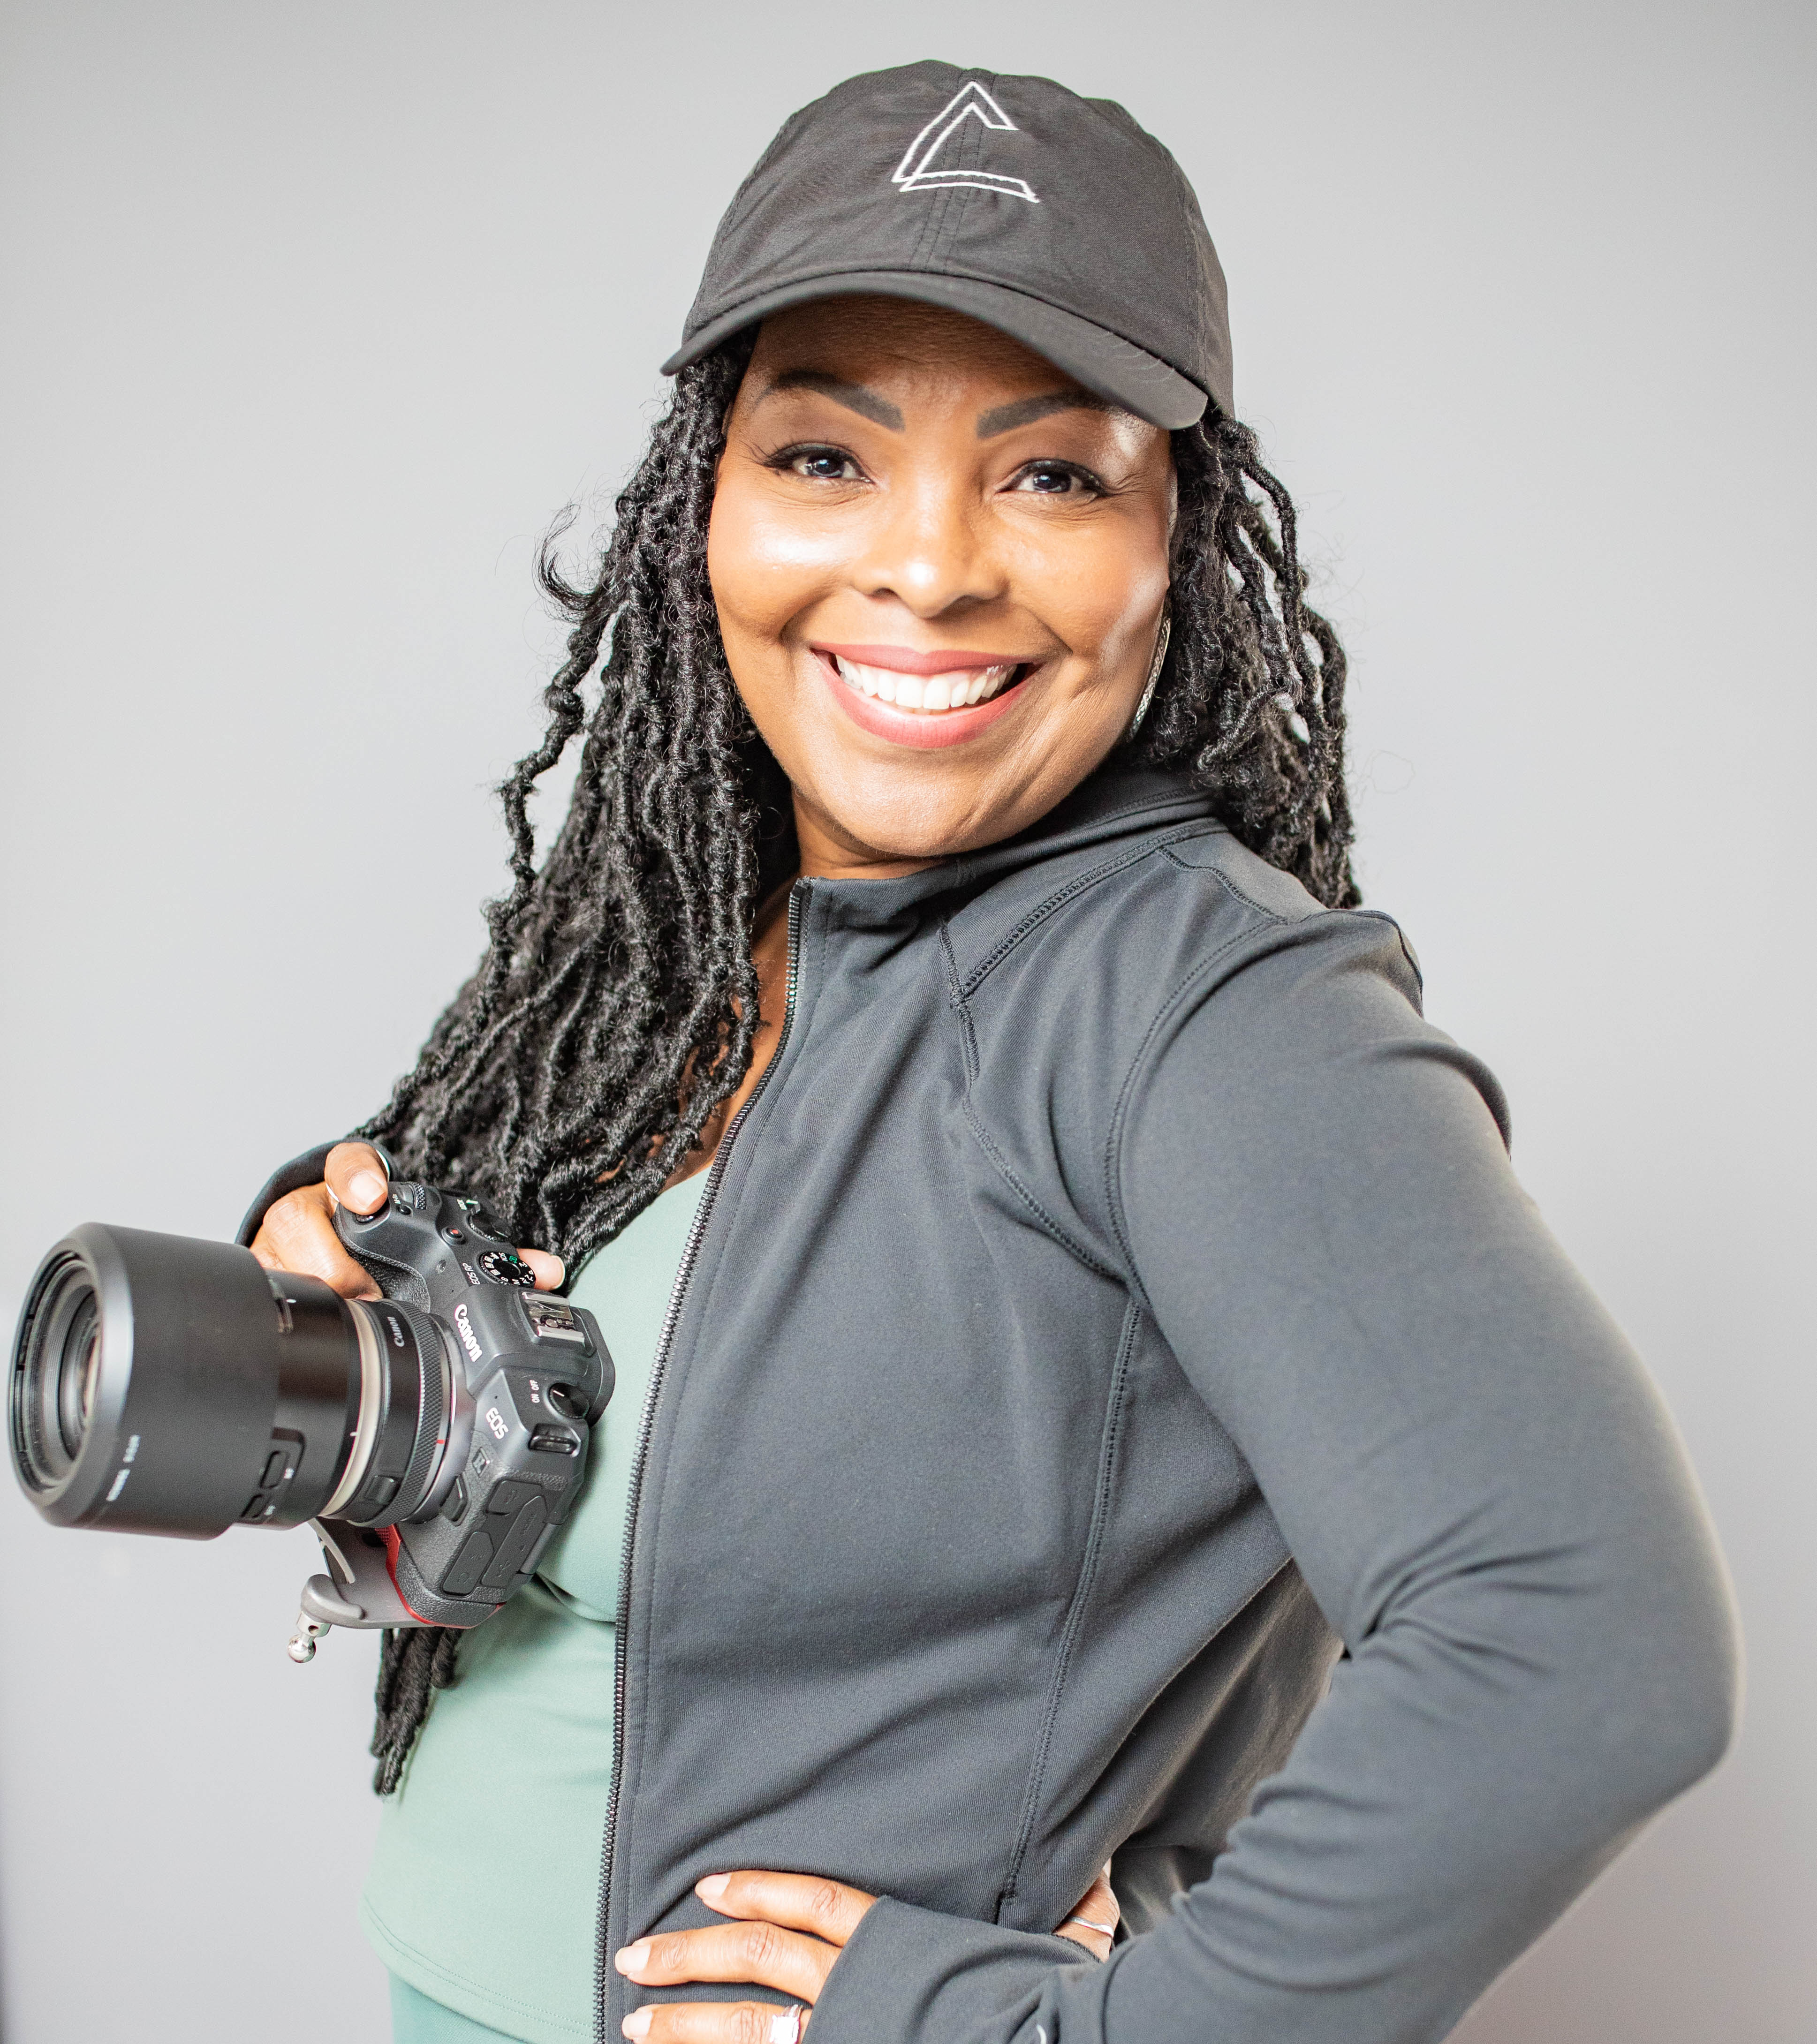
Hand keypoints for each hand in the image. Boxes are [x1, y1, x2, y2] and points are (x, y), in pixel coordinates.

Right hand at [248, 1141, 563, 1300]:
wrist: (326, 1235)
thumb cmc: (385, 1234)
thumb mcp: (427, 1230)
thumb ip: (490, 1249)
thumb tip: (547, 1273)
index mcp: (356, 1184)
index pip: (347, 1165)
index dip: (359, 1178)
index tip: (370, 1194)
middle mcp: (311, 1204)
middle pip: (303, 1224)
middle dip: (338, 1265)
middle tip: (370, 1292)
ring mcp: (278, 1238)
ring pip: (282, 1259)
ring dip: (319, 1289)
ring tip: (350, 1311)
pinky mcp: (261, 1269)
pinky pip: (266, 1287)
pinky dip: (295, 1307)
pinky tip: (317, 1321)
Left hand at [612, 1865, 1119, 2037]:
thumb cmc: (1055, 2004)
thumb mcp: (1062, 1951)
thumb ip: (1073, 1914)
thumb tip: (1101, 1873)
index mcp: (895, 1943)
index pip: (810, 1903)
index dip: (754, 1891)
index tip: (707, 1886)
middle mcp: (856, 1989)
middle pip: (754, 1963)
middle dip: (686, 1961)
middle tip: (632, 1958)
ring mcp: (842, 2038)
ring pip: (742, 2030)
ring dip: (681, 2025)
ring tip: (632, 2023)